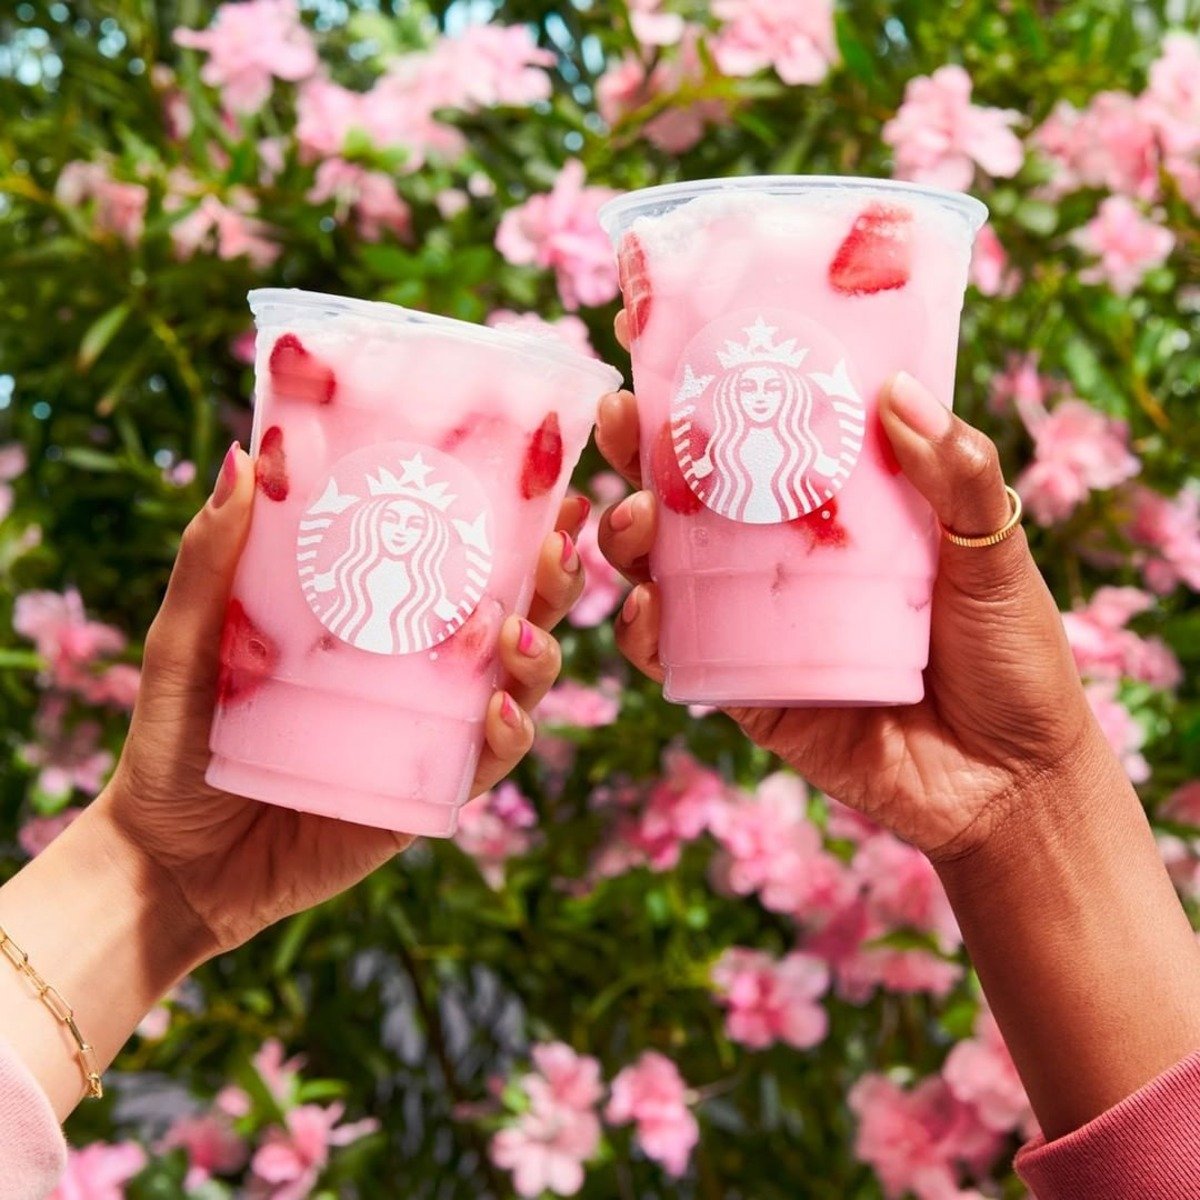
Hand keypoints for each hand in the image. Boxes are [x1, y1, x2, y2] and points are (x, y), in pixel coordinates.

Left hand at [100, 446, 583, 954]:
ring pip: (514, 687)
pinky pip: (484, 763)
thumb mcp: (188, 638)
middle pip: (507, 617)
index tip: (548, 483)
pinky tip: (498, 708)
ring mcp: (426, 731)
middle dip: (550, 582)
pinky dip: (505, 735)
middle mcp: (414, 670)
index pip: (454, 561)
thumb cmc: (175, 739)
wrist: (168, 861)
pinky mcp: (426, 794)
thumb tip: (247, 457)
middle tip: (560, 545)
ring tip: (519, 632)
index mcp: (375, 619)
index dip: (511, 523)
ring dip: (537, 656)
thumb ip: (212, 556)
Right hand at [597, 321, 1109, 863]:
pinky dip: (644, 635)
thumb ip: (955, 474)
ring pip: (664, 570)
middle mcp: (782, 557)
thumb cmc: (1012, 656)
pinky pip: (676, 657)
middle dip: (640, 456)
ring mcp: (756, 623)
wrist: (1010, 782)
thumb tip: (898, 391)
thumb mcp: (993, 550)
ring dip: (630, 539)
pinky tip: (645, 610)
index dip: (705, 393)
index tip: (661, 344)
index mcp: (836, 508)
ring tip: (635, 521)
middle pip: (691, 495)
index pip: (760, 435)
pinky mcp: (744, 690)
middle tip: (623, 421)